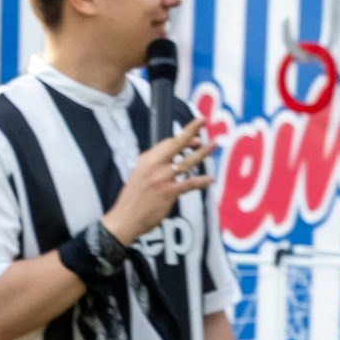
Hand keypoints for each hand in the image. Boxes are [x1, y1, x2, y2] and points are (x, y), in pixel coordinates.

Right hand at [104, 122, 211, 245]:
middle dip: (191, 130)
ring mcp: (162, 178)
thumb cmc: (132, 200)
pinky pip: (190, 183)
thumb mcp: (139, 176)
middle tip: (203, 120)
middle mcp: (154, 166)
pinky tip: (210, 179)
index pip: (167, 143)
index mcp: (146, 160)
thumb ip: (154, 167)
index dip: (183, 138)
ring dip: (203, 152)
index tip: (194, 137)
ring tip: (215, 144)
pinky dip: (201, 181)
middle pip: (176, 143)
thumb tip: (173, 161)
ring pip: (187, 161)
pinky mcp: (168, 192)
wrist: (123, 220)